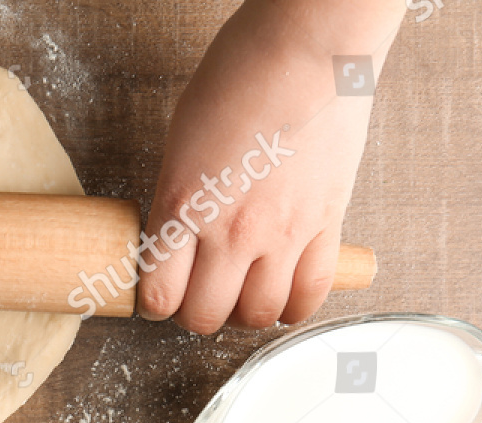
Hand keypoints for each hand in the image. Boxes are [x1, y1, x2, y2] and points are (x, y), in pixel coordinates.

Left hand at [137, 0, 402, 332]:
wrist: (309, 45)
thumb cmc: (242, 73)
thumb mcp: (181, 139)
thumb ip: (177, 197)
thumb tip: (174, 238)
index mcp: (183, 206)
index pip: (158, 297)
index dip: (154, 305)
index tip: (159, 298)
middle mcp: (231, 229)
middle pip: (205, 317)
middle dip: (195, 314)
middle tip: (199, 296)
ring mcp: (283, 231)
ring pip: (259, 315)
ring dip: (245, 314)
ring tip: (242, 294)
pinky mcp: (327, 223)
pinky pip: (312, 293)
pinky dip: (296, 306)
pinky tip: (285, 295)